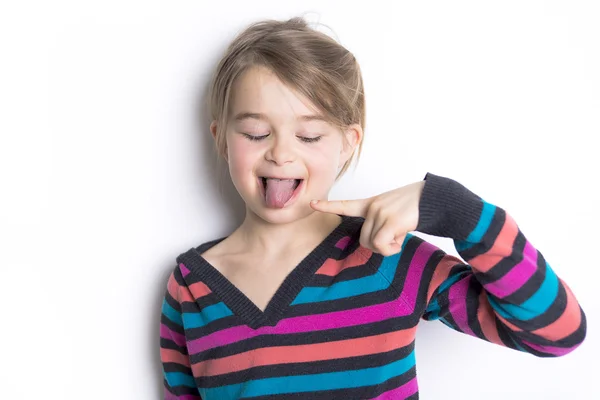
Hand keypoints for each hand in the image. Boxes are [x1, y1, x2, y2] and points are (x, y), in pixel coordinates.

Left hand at [310, 180, 424, 255]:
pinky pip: (382, 245)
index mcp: (370, 204)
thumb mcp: (391, 212)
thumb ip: (379, 223)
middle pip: (363, 239)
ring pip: (373, 244)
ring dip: (388, 246)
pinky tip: (401, 238)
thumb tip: (376, 243)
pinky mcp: (390, 220)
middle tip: (394, 236)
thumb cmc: (412, 208)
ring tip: (400, 233)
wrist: (431, 199)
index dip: (328, 206)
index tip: (312, 203)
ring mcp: (380, 212)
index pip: (345, 205)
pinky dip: (392, 249)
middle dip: (378, 245)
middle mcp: (372, 207)